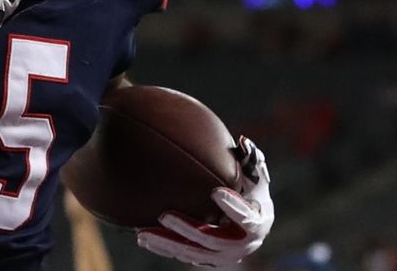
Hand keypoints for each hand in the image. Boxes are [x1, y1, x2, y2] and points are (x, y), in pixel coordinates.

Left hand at [136, 136, 273, 265]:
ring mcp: (223, 256)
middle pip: (211, 239)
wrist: (252, 227)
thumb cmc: (253, 194)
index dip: (232, 207)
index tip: (215, 192)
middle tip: (164, 215)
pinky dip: (164, 248)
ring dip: (167, 243)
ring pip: (192, 252)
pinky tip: (142, 238)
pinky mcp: (208, 259)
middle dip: (187, 228)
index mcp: (256, 223)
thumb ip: (252, 161)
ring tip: (142, 234)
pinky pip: (184, 254)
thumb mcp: (257, 179)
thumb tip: (243, 140)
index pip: (246, 217)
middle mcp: (241, 245)